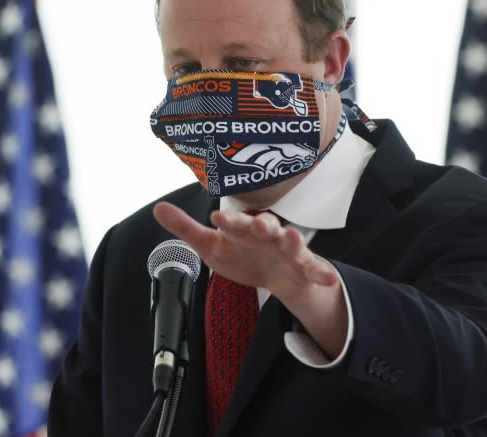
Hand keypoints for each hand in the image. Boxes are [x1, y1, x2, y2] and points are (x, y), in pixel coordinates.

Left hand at [152, 201, 336, 298]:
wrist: (275, 274)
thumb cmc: (242, 253)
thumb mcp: (211, 245)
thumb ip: (186, 228)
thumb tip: (158, 208)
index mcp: (243, 228)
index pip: (234, 222)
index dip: (228, 221)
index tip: (216, 219)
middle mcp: (267, 234)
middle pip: (266, 226)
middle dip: (263, 224)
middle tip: (259, 223)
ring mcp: (287, 250)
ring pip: (291, 242)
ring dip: (293, 240)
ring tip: (293, 237)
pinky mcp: (304, 266)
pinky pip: (314, 269)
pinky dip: (322, 273)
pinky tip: (329, 278)